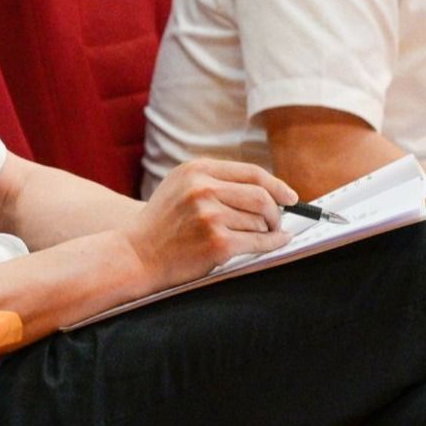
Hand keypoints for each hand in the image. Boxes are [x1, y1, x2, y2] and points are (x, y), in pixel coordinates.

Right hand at [126, 159, 295, 291]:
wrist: (137, 254)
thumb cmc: (162, 224)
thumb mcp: (181, 187)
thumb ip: (216, 181)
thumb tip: (266, 190)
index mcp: (196, 170)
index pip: (251, 172)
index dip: (276, 185)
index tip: (289, 196)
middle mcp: (203, 189)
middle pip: (261, 195)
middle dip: (275, 211)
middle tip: (276, 221)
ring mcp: (210, 216)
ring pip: (260, 221)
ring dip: (266, 231)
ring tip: (258, 236)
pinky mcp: (217, 243)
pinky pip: (258, 242)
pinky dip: (273, 244)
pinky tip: (276, 243)